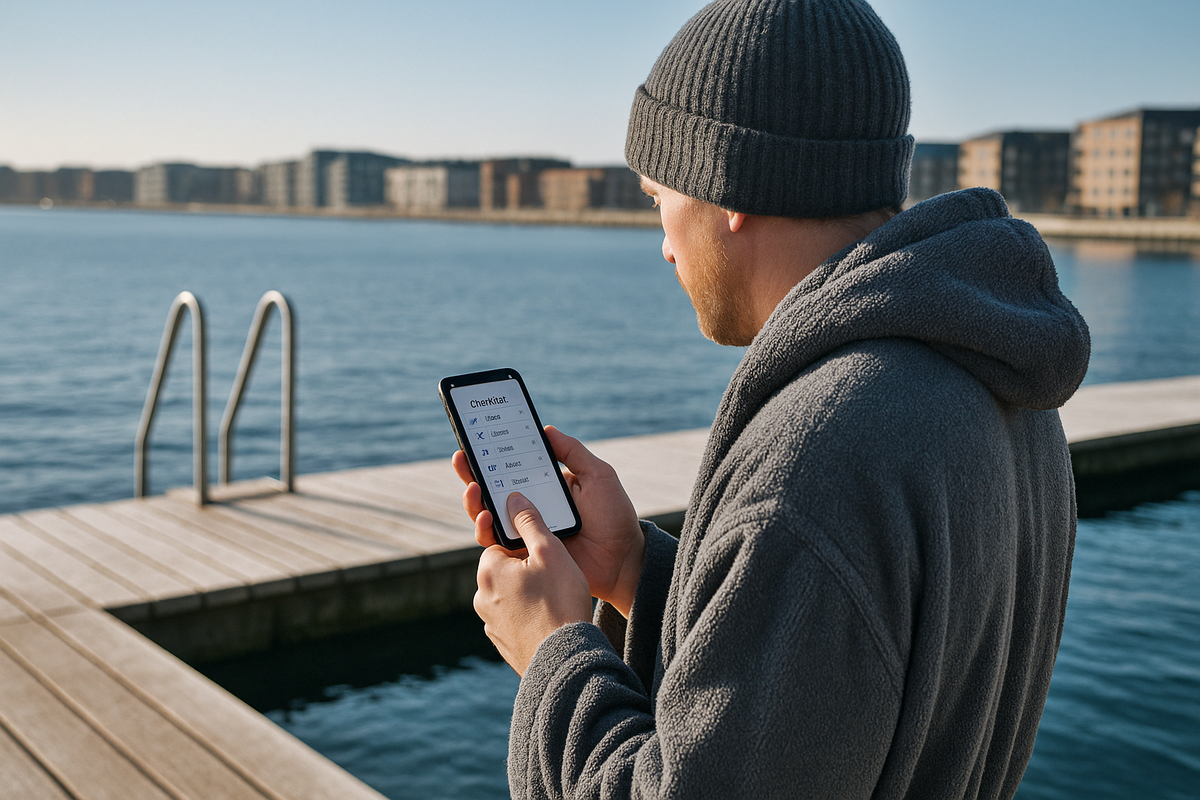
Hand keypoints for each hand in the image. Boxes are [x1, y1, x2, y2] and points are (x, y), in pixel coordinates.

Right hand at [452, 426, 644, 615]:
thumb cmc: (614, 516)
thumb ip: (573, 452)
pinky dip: (485, 530)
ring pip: (486, 515)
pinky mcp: (523, 554)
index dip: (491, 454)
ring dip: (474, 501)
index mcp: (544, 485)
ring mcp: (524, 531)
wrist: (623, 559)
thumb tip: (545, 429)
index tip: (475, 438)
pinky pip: (496, 543)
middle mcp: (529, 507)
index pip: (511, 467)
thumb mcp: (597, 475)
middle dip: (471, 473)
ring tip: (473, 489)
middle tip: (461, 458)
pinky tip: (486, 517)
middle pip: (491, 489)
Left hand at [474, 492, 592, 675]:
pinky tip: (551, 620)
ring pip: (510, 596)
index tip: (543, 550)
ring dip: (528, 594)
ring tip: (556, 600)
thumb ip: (530, 521)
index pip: (500, 543)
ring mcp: (490, 622)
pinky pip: (515, 620)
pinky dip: (530, 617)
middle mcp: (481, 596)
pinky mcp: (502, 643)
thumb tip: (513, 498)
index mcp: (488, 569)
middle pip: (504, 569)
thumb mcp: (551, 552)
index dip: (524, 544)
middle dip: (526, 570)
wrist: (564, 659)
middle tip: (554, 577)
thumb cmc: (559, 601)